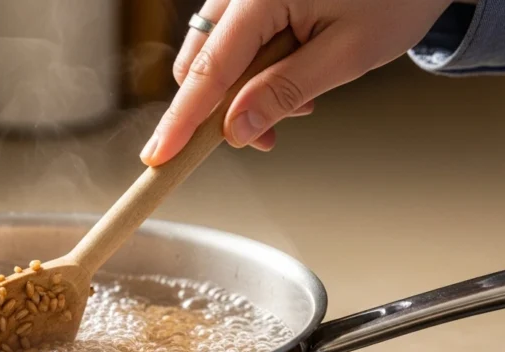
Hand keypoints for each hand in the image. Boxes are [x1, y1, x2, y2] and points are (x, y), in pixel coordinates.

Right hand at [141, 0, 452, 163]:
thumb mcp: (347, 54)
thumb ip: (284, 92)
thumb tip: (236, 129)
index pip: (207, 72)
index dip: (181, 122)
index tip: (158, 158)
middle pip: (201, 65)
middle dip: (223, 111)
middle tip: (269, 138)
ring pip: (216, 57)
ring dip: (243, 91)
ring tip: (302, 97)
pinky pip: (234, 41)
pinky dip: (254, 69)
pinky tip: (293, 72)